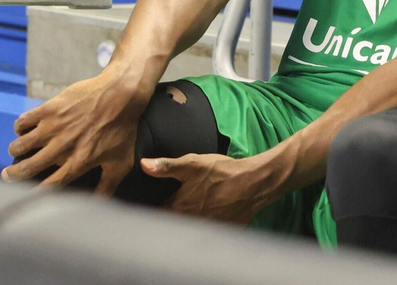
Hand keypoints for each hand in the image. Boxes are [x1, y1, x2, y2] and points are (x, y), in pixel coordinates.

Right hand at [3, 69, 145, 193]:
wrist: (120, 95)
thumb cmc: (123, 129)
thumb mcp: (120, 163)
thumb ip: (107, 187)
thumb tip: (97, 206)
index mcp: (78, 163)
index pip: (51, 185)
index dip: (34, 194)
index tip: (24, 198)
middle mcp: (62, 147)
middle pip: (29, 167)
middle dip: (14, 174)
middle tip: (7, 175)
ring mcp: (54, 127)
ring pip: (22, 144)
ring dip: (15, 150)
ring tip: (14, 151)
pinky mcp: (50, 108)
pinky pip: (25, 120)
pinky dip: (20, 126)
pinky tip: (22, 129)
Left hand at [140, 152, 278, 224]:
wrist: (253, 183)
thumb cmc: (222, 172)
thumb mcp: (193, 163)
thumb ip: (166, 166)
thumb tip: (142, 165)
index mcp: (179, 208)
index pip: (157, 215)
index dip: (152, 210)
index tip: (148, 205)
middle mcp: (190, 223)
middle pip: (172, 225)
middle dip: (168, 218)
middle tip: (169, 207)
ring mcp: (206, 230)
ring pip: (188, 230)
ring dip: (185, 224)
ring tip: (188, 211)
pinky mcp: (220, 232)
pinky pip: (206, 234)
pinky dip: (203, 228)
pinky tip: (208, 215)